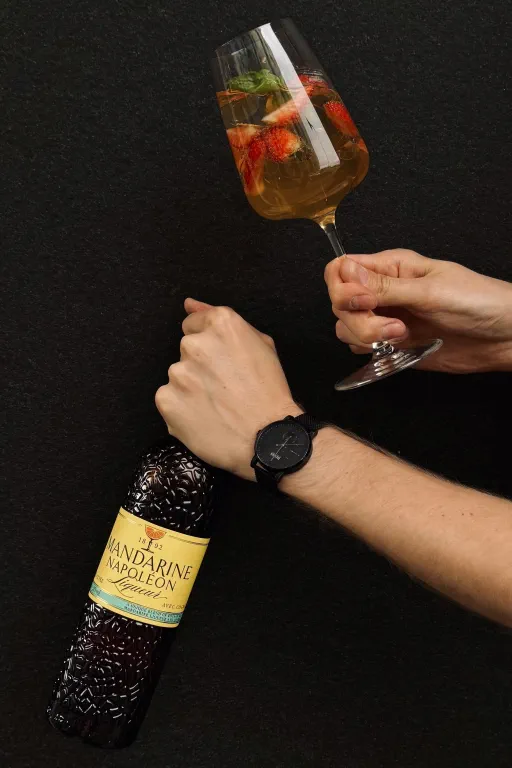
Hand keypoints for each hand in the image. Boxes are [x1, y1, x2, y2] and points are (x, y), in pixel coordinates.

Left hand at [155, 299, 301, 479]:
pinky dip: (182, 408)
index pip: (194, 324)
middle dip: (201, 366)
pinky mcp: (166, 400)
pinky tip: (204, 417)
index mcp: (221, 325)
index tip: (222, 363)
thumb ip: (219, 319)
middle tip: (225, 388)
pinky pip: (168, 399)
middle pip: (186, 350)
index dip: (210, 346)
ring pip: (178, 376)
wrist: (267, 437)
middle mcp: (195, 344)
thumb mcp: (262, 345)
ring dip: (191, 388)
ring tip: (217, 406)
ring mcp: (178, 373)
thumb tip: (189, 304)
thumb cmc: (270, 393)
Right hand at [325, 249, 511, 372]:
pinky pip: (363, 349)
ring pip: (346, 327)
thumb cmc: (478, 302)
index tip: (364, 301)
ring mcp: (386, 318)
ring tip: (400, 336)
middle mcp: (384, 291)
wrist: (504, 336)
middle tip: (392, 324)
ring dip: (365, 336)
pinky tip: (398, 348)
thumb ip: (385, 286)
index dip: (342, 287)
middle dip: (358, 318)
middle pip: (339, 302)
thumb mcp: (430, 290)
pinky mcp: (392, 345)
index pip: (341, 269)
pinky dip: (371, 353)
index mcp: (391, 267)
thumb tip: (346, 275)